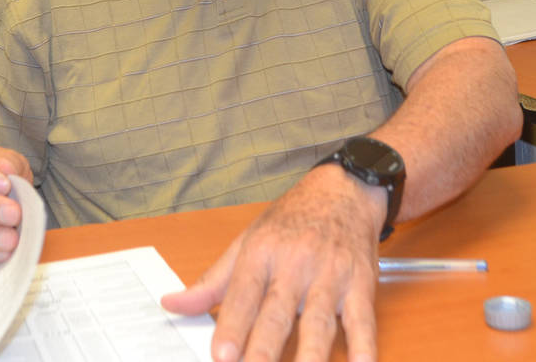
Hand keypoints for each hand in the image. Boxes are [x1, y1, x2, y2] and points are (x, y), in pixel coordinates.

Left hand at [161, 165, 386, 361]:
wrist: (343, 189)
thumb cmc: (291, 220)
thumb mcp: (247, 242)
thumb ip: (212, 281)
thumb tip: (171, 304)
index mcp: (262, 253)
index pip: (244, 295)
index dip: (232, 326)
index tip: (221, 355)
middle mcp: (296, 264)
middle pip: (278, 312)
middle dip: (264, 347)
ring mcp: (330, 275)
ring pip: (320, 320)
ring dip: (311, 354)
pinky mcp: (361, 283)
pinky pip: (362, 318)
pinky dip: (364, 344)